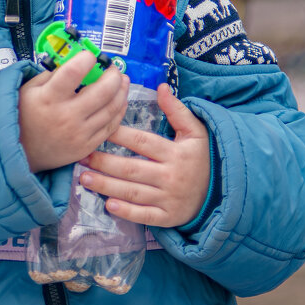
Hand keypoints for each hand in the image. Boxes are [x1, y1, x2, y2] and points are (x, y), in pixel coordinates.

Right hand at [19, 50, 128, 172]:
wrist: (21, 152)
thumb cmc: (24, 116)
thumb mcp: (28, 90)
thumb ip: (50, 74)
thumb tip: (73, 62)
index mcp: (49, 98)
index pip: (73, 72)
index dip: (86, 59)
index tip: (90, 55)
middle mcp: (67, 116)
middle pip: (102, 90)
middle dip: (113, 75)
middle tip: (113, 68)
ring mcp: (79, 133)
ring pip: (112, 108)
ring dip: (121, 90)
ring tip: (121, 80)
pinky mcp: (87, 145)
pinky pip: (111, 126)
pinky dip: (119, 110)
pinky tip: (120, 100)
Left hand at [78, 84, 210, 228]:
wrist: (222, 194)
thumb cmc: (201, 158)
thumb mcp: (195, 132)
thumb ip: (177, 110)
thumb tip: (161, 86)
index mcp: (176, 153)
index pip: (142, 142)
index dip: (119, 135)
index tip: (98, 130)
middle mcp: (171, 176)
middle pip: (132, 169)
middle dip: (104, 163)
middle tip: (82, 156)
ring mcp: (169, 199)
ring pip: (133, 192)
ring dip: (106, 186)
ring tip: (83, 177)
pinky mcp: (168, 218)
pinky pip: (145, 216)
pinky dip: (126, 212)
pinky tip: (108, 205)